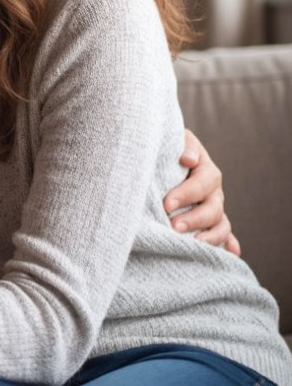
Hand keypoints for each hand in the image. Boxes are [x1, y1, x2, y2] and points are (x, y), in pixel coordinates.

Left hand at [164, 128, 240, 255]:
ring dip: (210, 236)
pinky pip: (223, 236)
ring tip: (193, 243)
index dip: (187, 194)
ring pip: (220, 225)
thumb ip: (184, 145)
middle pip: (213, 208)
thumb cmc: (167, 147)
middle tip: (174, 226)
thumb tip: (189, 159)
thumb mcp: (174, 139)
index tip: (166, 204)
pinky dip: (228, 245)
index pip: (202, 183)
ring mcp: (213, 208)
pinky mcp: (209, 222)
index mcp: (206, 170)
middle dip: (194, 219)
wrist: (164, 156)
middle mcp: (213, 192)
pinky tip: (230, 253)